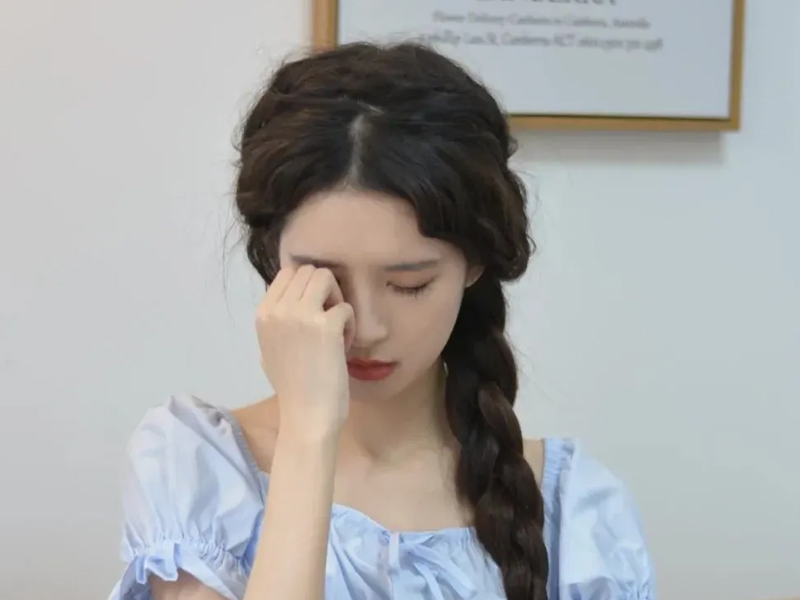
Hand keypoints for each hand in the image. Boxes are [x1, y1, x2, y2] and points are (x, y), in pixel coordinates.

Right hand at [256, 265, 354, 438]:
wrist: (306, 416)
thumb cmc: (293, 387)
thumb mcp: (270, 348)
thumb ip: (278, 320)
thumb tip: (294, 295)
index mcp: (263, 313)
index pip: (289, 272)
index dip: (309, 289)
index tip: (314, 315)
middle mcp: (278, 309)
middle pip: (311, 271)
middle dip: (325, 291)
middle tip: (328, 322)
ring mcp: (301, 315)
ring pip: (328, 278)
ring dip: (337, 301)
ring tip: (336, 330)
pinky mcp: (326, 326)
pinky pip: (347, 307)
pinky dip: (351, 325)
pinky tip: (342, 349)